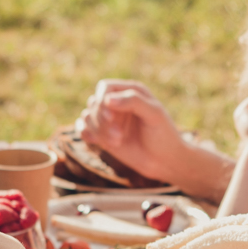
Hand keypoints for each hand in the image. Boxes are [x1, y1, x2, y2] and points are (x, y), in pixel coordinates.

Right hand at [75, 80, 190, 183]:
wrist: (164, 161)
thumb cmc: (163, 135)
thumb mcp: (154, 114)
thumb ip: (133, 101)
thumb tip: (107, 99)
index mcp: (131, 91)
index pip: (104, 87)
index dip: (102, 101)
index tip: (111, 118)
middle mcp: (117, 102)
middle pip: (94, 102)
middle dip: (102, 121)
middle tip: (119, 137)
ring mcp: (109, 119)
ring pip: (87, 116)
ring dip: (98, 130)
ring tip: (117, 142)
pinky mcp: (103, 134)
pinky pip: (83, 128)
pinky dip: (86, 134)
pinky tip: (97, 142)